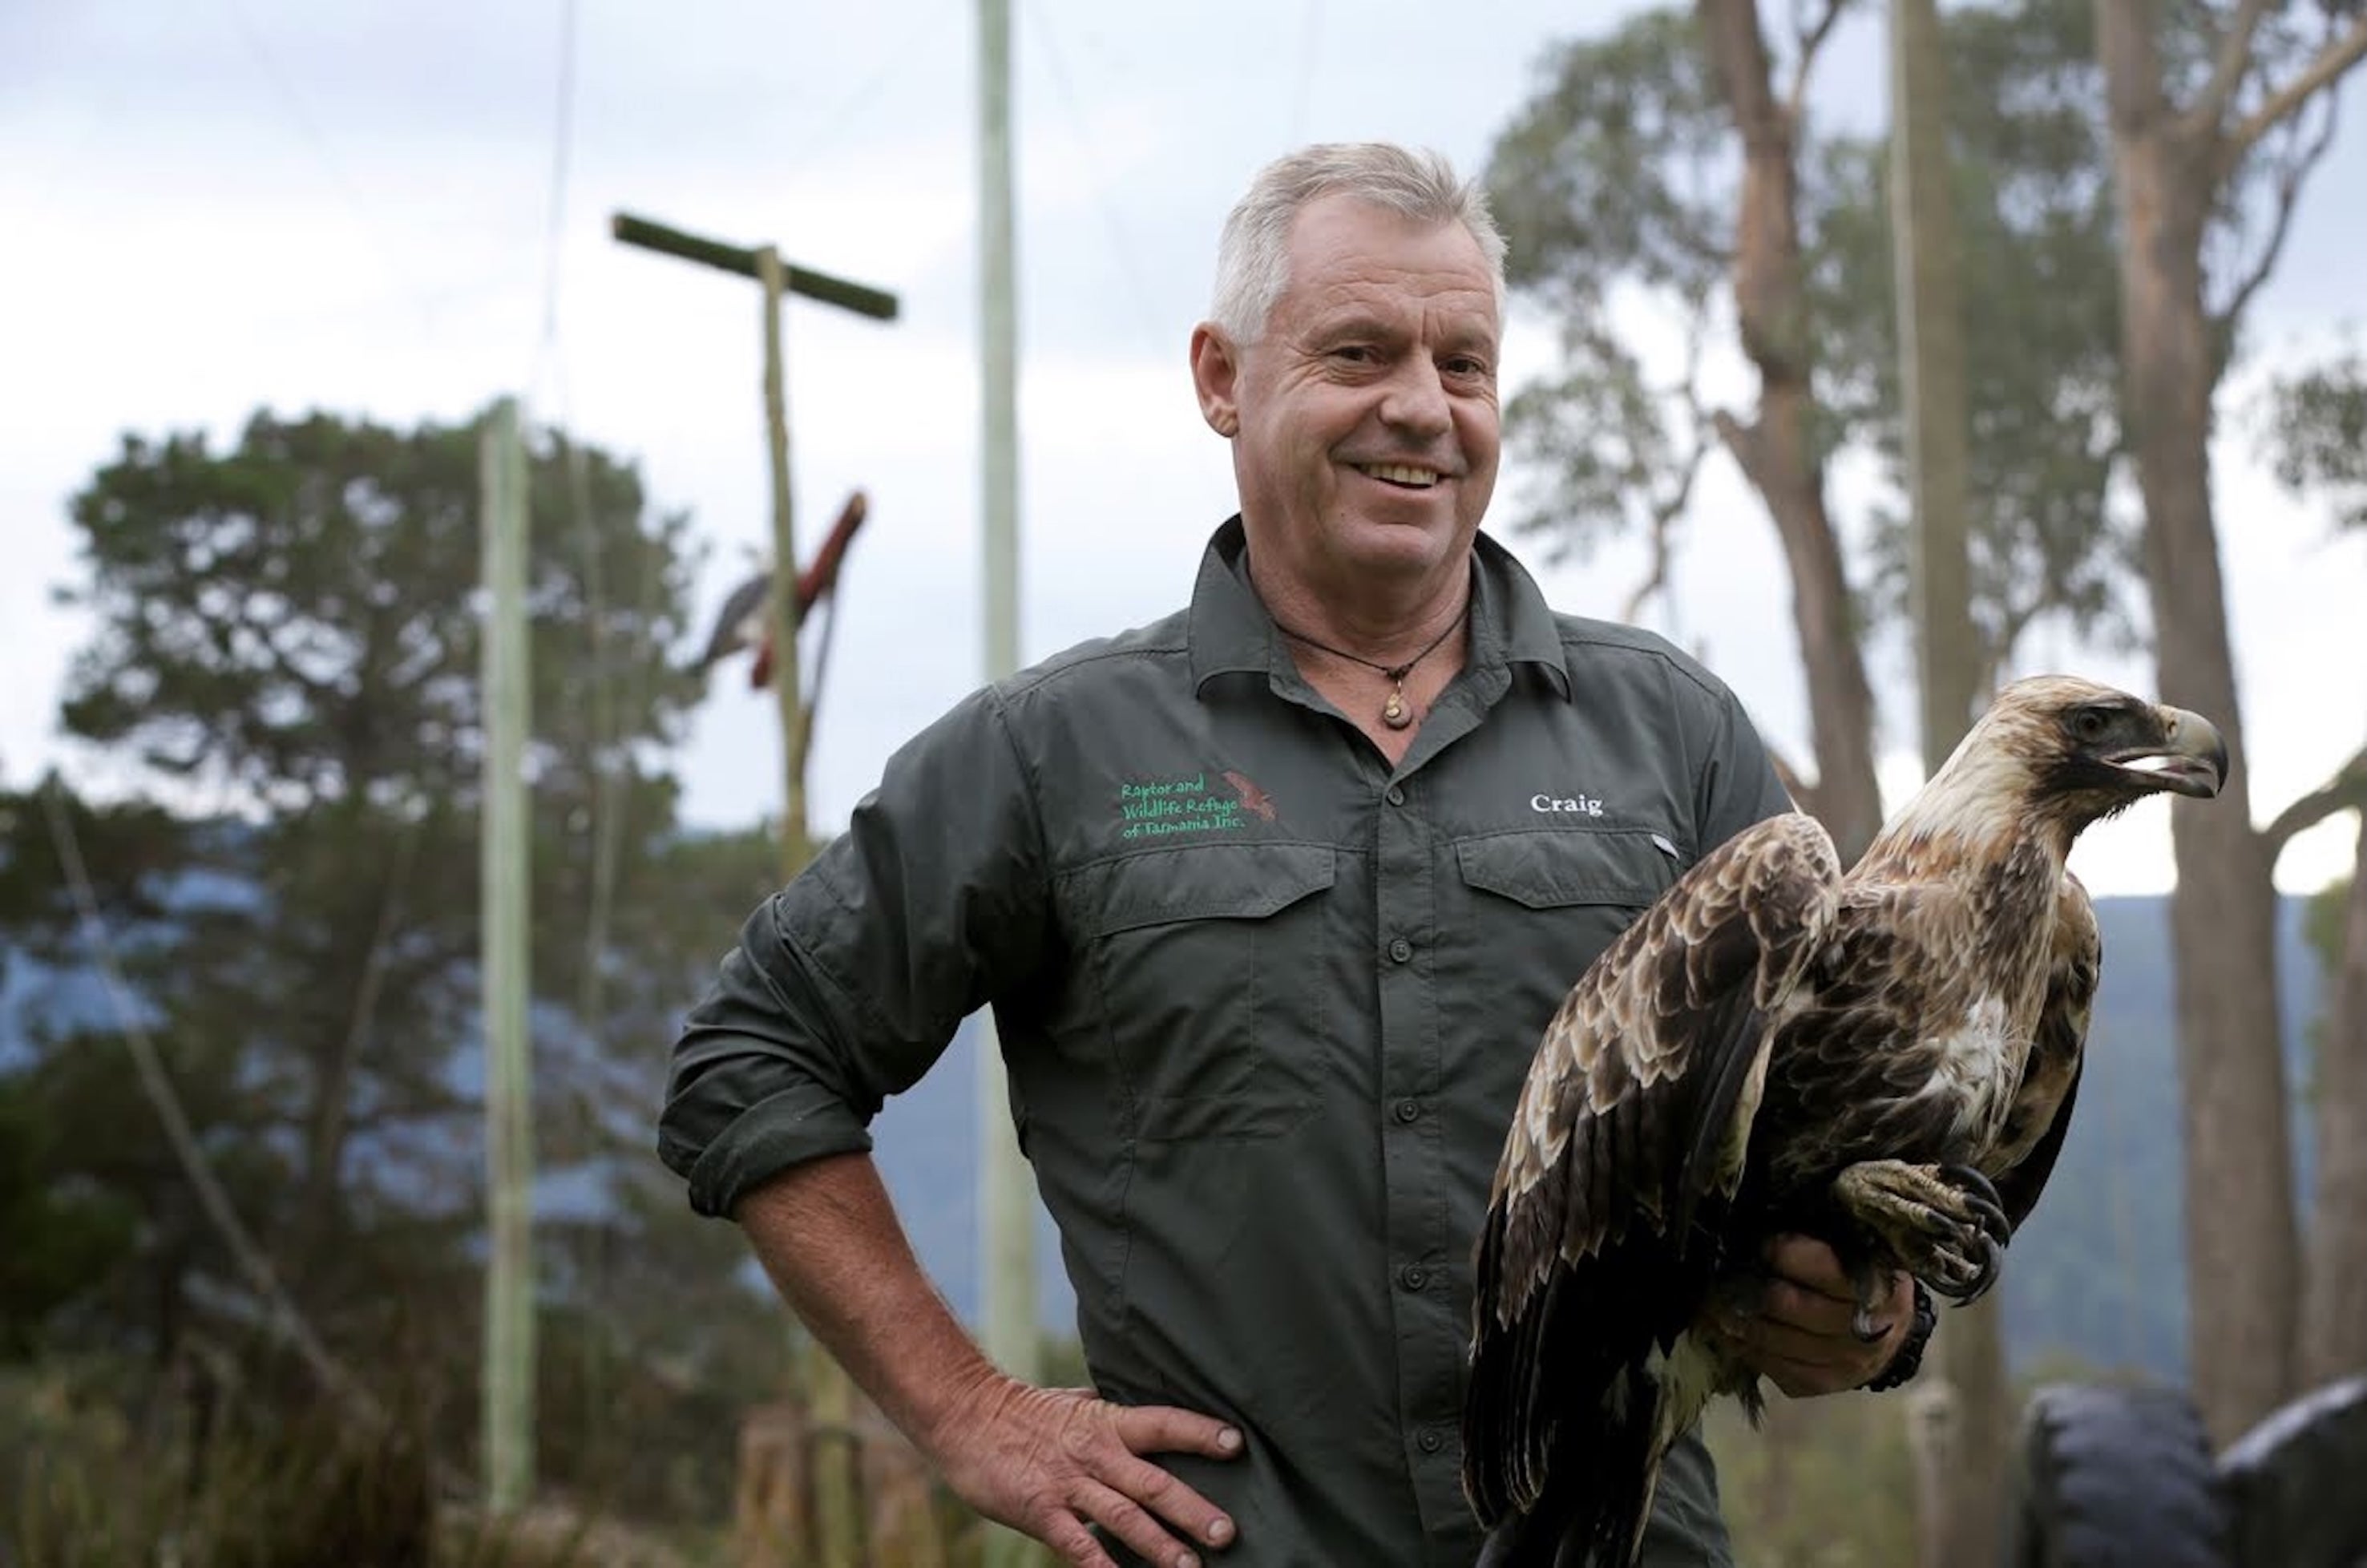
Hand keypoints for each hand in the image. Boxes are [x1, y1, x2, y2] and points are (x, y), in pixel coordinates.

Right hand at [925, 1373, 1242, 1567]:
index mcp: (1106, 1422)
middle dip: (1192, 1509)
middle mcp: (1094, 1452)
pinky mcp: (1041, 1511)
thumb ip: (1113, 1417)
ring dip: (1159, 1545)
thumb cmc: (1025, 1412)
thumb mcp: (1076, 1403)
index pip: (1163, 1423)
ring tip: (1191, 1567)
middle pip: (1152, 1482)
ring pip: (1122, 1518)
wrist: (966, 1417)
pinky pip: (1077, 1546)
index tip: (1237, 1444)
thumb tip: (1153, 1419)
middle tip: (1227, 1532)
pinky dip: (1102, 1567)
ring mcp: (1067, 1484)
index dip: (1200, 1433)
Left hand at [1706, 1235, 1916, 1398]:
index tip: (1762, 1243)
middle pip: (1788, 1305)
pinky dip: (1745, 1348)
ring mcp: (1842, 1365)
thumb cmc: (1867, 1279)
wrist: (1893, 1332)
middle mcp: (1862, 1333)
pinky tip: (1729, 1332)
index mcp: (1875, 1289)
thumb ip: (1821, 1243)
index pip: (1821, 1269)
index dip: (1783, 1253)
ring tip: (1714, 1304)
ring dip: (1738, 1320)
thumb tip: (1765, 1232)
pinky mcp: (1820, 1384)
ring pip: (1773, 1341)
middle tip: (1724, 1273)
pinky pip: (1772, 1368)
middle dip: (1751, 1286)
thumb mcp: (1859, 1252)